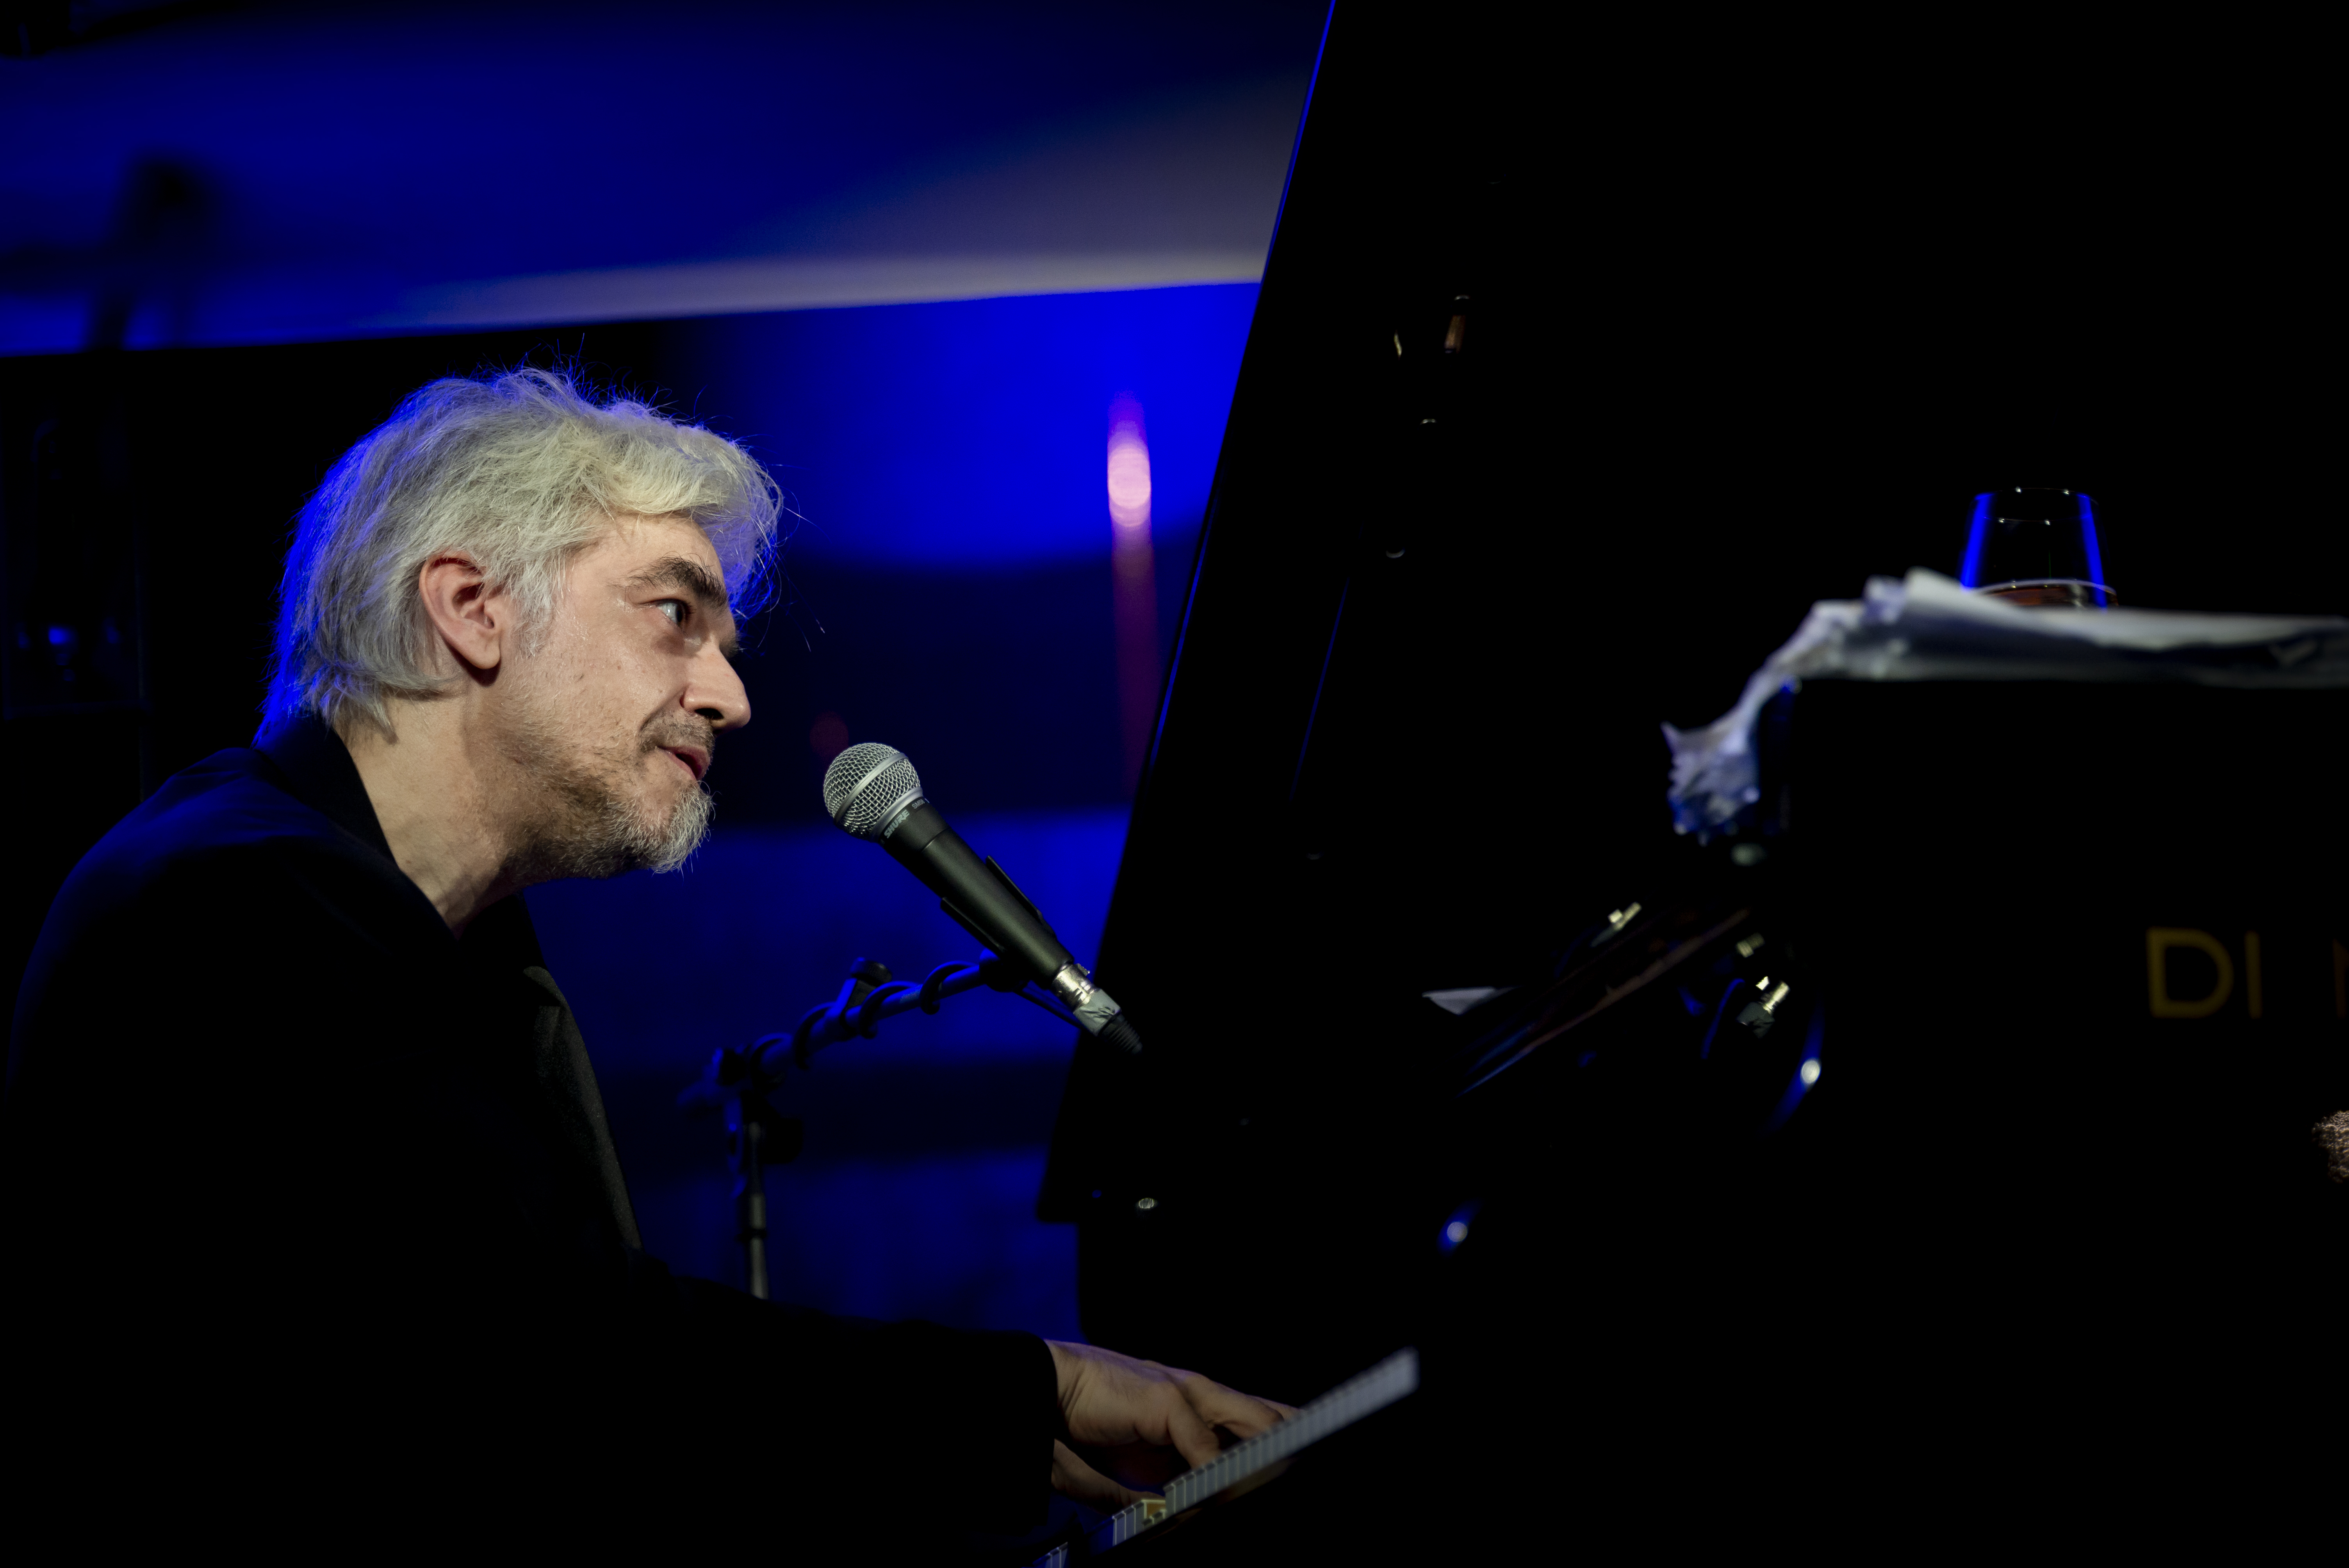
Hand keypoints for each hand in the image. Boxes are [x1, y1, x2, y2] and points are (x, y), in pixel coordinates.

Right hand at [1046, 1340, 1295, 1510]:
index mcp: (1194, 1406)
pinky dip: (1220, 1471)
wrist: (1038, 1387)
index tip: (1304, 1456)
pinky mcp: (1166, 1399)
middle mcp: (1199, 1394)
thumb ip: (1159, 1488)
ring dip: (1273, 1452)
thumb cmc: (1080, 1423)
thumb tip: (1177, 1516)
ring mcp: (1186, 1393)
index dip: (1284, 1436)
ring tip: (1289, 1471)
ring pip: (1253, 1421)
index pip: (1256, 1418)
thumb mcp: (1133, 1465)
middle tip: (1315, 1459)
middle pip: (1269, 1415)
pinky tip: (1229, 1488)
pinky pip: (1204, 1442)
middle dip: (1296, 1439)